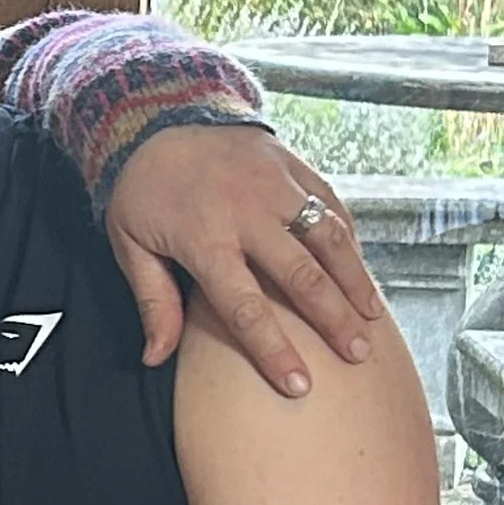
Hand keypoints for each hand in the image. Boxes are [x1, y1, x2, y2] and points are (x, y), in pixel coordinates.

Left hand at [107, 123, 378, 396]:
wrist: (157, 119)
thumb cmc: (143, 192)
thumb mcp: (130, 245)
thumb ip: (152, 302)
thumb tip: (155, 358)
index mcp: (205, 239)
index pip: (245, 307)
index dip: (274, 350)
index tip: (299, 385)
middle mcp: (247, 212)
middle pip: (300, 275)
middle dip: (333, 319)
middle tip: (357, 354)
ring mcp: (275, 184)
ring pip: (328, 237)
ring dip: (354, 279)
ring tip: (372, 317)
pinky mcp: (293, 165)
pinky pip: (331, 204)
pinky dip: (350, 238)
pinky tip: (361, 269)